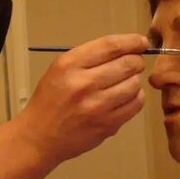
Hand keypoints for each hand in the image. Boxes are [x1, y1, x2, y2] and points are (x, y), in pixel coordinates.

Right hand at [16, 34, 148, 165]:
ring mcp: (97, 106)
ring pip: (134, 84)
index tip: (141, 42)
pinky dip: (136, 98)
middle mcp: (83, 83)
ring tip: (124, 83)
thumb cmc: (50, 100)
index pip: (110, 46)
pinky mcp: (107, 124)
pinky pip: (135, 104)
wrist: (39, 136)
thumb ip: (89, 58)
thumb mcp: (60, 69)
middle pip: (127, 64)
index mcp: (69, 65)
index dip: (131, 42)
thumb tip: (126, 49)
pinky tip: (126, 97)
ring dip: (134, 81)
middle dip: (136, 62)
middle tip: (134, 65)